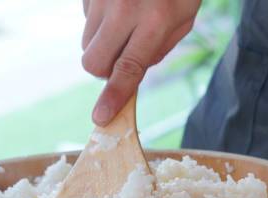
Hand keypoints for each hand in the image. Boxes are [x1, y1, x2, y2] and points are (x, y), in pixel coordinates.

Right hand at [82, 0, 200, 124]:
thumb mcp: (183, 20)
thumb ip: (156, 51)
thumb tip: (128, 75)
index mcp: (155, 21)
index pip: (128, 69)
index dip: (113, 96)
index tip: (101, 117)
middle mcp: (123, 8)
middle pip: (93, 61)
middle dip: (102, 70)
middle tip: (120, 58)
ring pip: (86, 43)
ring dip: (102, 44)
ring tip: (124, 24)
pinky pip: (85, 19)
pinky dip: (99, 22)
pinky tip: (117, 6)